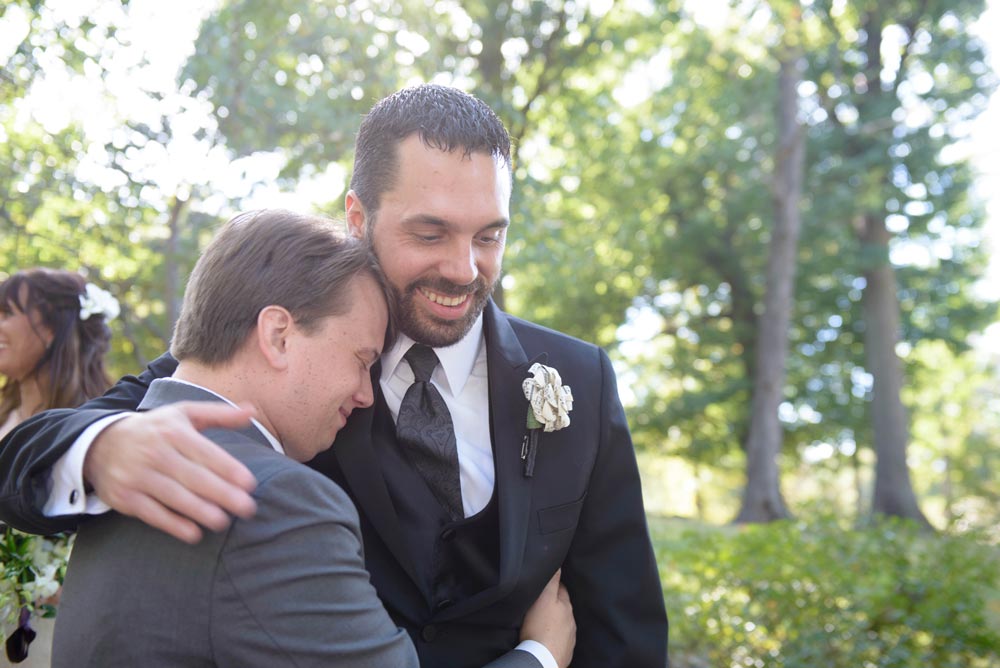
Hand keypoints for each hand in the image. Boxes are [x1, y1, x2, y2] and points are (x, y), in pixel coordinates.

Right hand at [83, 402, 258, 543]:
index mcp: (173, 430)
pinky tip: (194, 533)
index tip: (250, 484)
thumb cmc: (156, 429)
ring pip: (174, 497)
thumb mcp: (184, 414)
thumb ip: (219, 414)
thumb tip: (253, 411)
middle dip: (222, 494)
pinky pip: (152, 513)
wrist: (100, 443)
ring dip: (200, 511)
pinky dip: (173, 525)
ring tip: (224, 522)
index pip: (205, 452)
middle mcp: (155, 452)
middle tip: (247, 508)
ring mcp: (137, 476)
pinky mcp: (124, 497)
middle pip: (193, 477)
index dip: (228, 469)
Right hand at [521, 569, 574, 667]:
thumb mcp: (544, 599)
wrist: (543, 659)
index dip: (554, 584)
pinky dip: (556, 633)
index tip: (547, 581)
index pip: (561, 588)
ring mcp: (570, 636)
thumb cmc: (540, 627)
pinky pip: (561, 637)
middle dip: (556, 601)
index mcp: (566, 606)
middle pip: (564, 606)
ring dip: (556, 618)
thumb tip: (559, 565)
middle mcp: (571, 620)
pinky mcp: (565, 650)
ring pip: (563, 622)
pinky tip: (548, 635)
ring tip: (545, 618)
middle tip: (545, 599)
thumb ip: (552, 582)